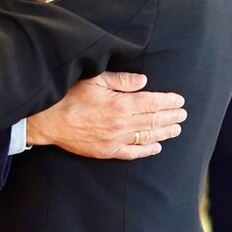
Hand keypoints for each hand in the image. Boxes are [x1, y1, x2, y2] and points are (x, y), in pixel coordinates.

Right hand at [25, 71, 186, 159]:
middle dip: (171, 116)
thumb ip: (121, 80)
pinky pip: (133, 152)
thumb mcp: (94, 79)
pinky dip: (147, 150)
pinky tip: (156, 146)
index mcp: (121, 104)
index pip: (152, 103)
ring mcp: (116, 140)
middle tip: (183, 114)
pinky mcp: (107, 151)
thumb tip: (143, 81)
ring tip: (176, 128)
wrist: (48, 120)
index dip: (168, 102)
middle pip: (153, 120)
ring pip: (147, 136)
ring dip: (164, 132)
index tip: (179, 100)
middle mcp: (122, 124)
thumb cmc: (69, 96)